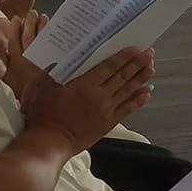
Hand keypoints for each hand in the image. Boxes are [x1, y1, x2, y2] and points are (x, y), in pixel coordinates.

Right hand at [0, 12, 48, 96]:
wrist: (42, 101)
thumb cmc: (24, 91)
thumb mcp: (7, 77)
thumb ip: (1, 61)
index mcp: (15, 61)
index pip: (13, 41)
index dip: (14, 29)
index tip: (16, 19)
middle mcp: (28, 57)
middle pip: (28, 36)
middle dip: (29, 23)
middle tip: (31, 14)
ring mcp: (41, 57)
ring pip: (39, 37)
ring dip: (40, 25)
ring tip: (41, 16)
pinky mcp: (53, 59)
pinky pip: (51, 42)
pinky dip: (50, 33)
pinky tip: (52, 26)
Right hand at [18, 47, 154, 151]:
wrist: (49, 142)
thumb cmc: (41, 115)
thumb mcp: (40, 87)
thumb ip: (52, 71)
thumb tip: (62, 62)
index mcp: (85, 86)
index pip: (109, 67)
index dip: (124, 57)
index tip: (136, 48)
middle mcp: (100, 97)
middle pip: (123, 77)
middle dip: (137, 64)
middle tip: (149, 53)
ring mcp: (106, 111)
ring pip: (128, 91)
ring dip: (141, 79)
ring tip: (151, 68)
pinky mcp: (108, 123)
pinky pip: (127, 109)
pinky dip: (138, 100)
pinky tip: (146, 92)